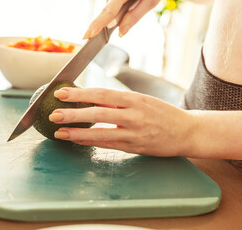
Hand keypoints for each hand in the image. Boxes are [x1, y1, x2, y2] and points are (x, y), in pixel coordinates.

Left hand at [49, 87, 194, 156]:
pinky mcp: (135, 148)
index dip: (80, 94)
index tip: (61, 93)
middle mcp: (134, 115)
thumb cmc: (163, 114)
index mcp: (135, 99)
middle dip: (73, 113)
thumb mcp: (143, 100)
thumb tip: (91, 97)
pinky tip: (77, 141)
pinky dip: (90, 142)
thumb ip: (118, 101)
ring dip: (77, 133)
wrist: (188, 132)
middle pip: (98, 112)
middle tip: (54, 113)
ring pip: (100, 132)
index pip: (102, 93)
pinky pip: (108, 145)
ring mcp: (134, 133)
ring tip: (59, 132)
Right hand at [83, 0, 166, 38]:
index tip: (88, 35)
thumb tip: (121, 32)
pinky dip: (120, 3)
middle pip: (110, 11)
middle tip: (137, 2)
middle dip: (120, 16)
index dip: (98, 24)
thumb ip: (135, 16)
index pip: (109, 11)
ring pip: (111, 7)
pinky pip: (112, 2)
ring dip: (122, 8)